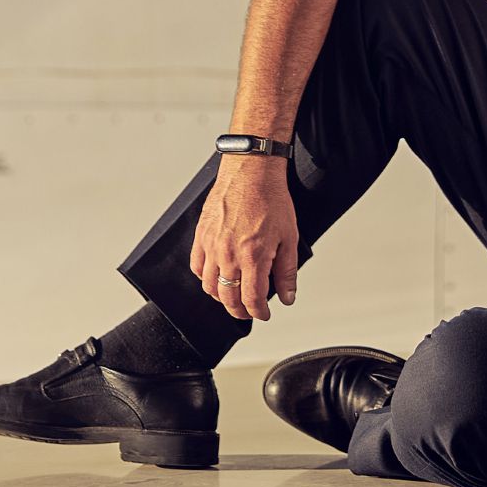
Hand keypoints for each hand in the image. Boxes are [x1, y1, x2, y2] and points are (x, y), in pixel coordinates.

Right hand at [190, 155, 297, 320]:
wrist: (251, 171)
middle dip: (239, 311)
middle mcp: (229, 254)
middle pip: (228, 297)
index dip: (258, 312)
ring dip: (221, 297)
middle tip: (248, 311)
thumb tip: (288, 296)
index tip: (263, 314)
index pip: (252, 299)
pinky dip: (205, 278)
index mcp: (253, 256)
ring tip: (232, 297)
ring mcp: (212, 245)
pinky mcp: (201, 234)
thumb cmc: (270, 198)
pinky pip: (197, 266)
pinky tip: (215, 277)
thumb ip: (287, 271)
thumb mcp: (289, 238)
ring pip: (209, 286)